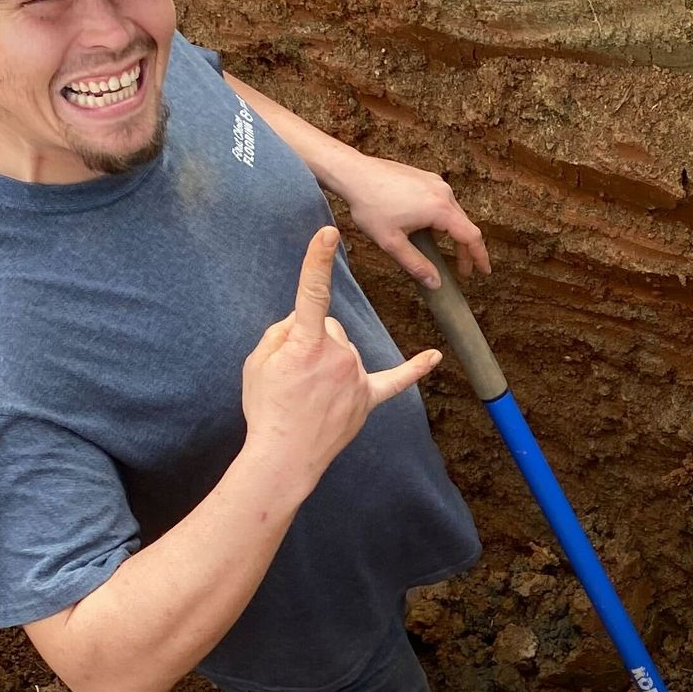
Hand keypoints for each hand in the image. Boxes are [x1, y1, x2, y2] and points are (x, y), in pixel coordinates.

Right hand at [241, 228, 440, 485]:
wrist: (283, 457)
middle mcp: (338, 355)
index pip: (312, 293)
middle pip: (329, 327)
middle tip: (292, 376)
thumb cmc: (266, 407)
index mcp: (306, 343)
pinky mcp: (368, 398)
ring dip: (329, 362)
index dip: (317, 261)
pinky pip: (395, 381)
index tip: (328, 234)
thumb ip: (282, 332)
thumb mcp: (258, 361)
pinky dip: (414, 370)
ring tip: (307, 393)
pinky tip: (434, 358)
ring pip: (345, 349)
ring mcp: (357, 377)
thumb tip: (303, 322)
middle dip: (311, 342)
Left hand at [337, 154, 489, 286]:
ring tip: (442, 252)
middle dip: (465, 250)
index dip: (480, 256)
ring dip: (452, 234)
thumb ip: (416, 265)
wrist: (353, 173)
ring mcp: (435, 182)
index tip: (484, 271)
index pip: (471, 236)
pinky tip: (427, 229)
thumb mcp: (391, 242)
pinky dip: (442, 219)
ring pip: (453, 213)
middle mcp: (443, 192)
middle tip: (461, 270)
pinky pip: (442, 202)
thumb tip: (436, 284)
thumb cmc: (370, 205)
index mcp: (440, 209)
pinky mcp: (426, 178)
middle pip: (465, 225)